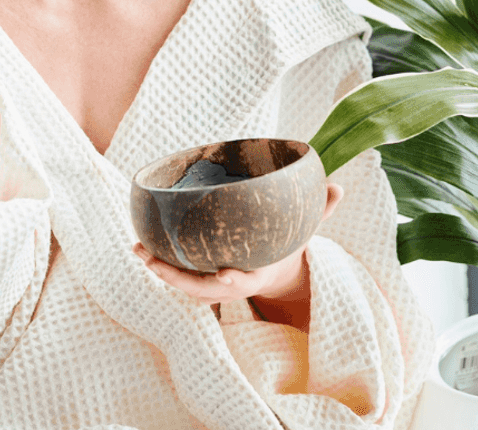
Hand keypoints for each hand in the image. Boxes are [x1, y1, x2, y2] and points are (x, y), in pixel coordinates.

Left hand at [133, 183, 343, 307]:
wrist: (276, 274)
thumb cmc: (285, 247)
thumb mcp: (303, 233)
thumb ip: (319, 212)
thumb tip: (339, 187)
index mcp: (257, 274)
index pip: (244, 282)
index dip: (233, 281)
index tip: (224, 274)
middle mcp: (232, 286)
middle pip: (200, 289)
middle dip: (175, 277)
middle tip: (151, 259)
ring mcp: (215, 287)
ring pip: (184, 286)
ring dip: (160, 270)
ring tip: (138, 248)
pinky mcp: (203, 282)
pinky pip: (180, 278)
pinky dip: (161, 265)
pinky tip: (141, 245)